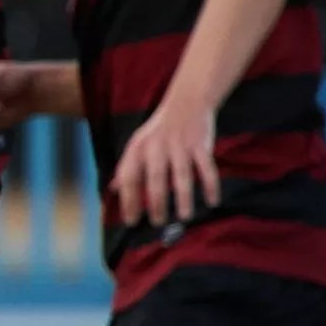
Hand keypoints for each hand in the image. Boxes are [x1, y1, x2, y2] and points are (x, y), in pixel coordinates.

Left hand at [111, 99, 218, 227]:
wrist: (186, 103)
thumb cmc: (158, 130)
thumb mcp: (137, 144)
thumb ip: (126, 168)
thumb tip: (112, 190)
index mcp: (138, 149)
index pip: (129, 179)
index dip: (129, 201)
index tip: (131, 220)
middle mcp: (157, 148)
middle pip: (155, 180)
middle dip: (155, 204)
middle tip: (157, 222)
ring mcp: (180, 147)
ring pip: (181, 177)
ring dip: (183, 199)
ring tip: (183, 217)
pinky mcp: (201, 145)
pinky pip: (207, 169)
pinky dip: (211, 186)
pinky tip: (212, 202)